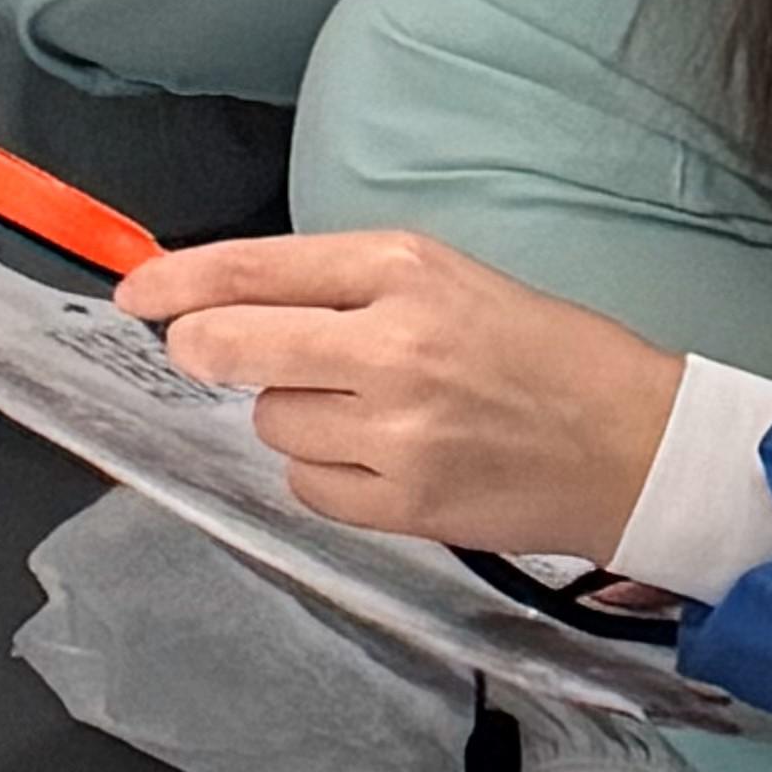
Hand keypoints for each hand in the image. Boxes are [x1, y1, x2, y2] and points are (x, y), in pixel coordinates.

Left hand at [119, 227, 684, 560]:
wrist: (634, 443)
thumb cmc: (543, 353)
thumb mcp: (449, 278)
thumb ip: (343, 286)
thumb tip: (229, 301)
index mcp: (404, 269)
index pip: (253, 268)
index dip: (177, 282)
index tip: (136, 293)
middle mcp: (393, 344)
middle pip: (232, 346)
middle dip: (202, 351)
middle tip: (204, 354)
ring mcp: (396, 430)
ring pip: (271, 422)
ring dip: (294, 416)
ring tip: (369, 412)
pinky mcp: (405, 503)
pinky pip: (307, 487)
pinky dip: (326, 475)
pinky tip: (383, 460)